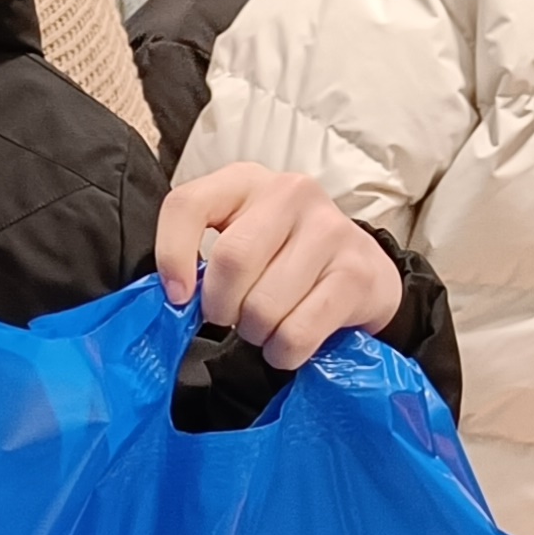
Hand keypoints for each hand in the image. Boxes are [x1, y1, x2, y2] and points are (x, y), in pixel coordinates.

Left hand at [155, 167, 403, 369]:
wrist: (361, 272)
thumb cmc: (284, 258)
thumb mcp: (240, 239)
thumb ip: (202, 255)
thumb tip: (175, 298)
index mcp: (247, 182)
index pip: (188, 205)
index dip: (172, 256)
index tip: (178, 296)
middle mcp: (291, 193)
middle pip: (231, 261)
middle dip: (221, 306)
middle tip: (230, 316)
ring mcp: (330, 230)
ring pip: (263, 305)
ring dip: (255, 333)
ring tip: (266, 325)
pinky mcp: (356, 273)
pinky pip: (297, 333)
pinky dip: (283, 352)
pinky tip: (288, 342)